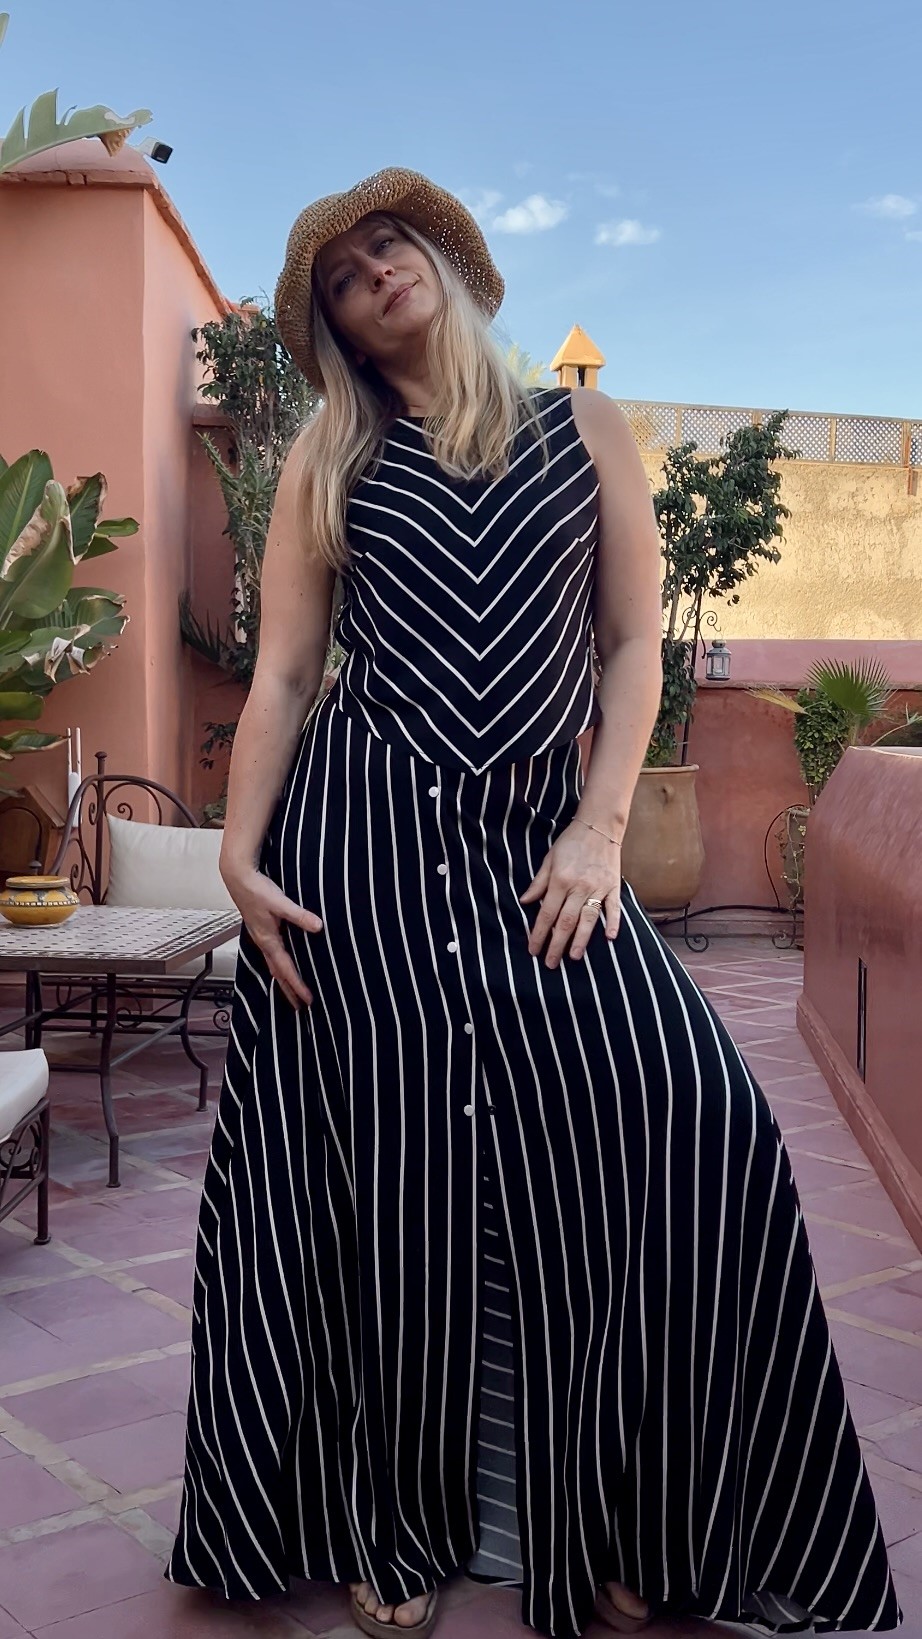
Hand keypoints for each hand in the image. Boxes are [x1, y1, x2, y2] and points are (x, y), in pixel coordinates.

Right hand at [221, 864, 322, 1010]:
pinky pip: (271, 954)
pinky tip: (284, 962)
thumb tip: (318, 927)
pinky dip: (278, 965)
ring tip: (292, 991)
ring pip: (273, 964)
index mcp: (268, 940)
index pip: (285, 969)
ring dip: (283, 979)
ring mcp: (261, 936)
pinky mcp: (261, 929)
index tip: (307, 1000)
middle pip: (277, 973)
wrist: (237, 876)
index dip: (297, 985)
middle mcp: (263, 942)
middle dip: (288, 990)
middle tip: (300, 1006)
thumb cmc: (256, 889)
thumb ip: (299, 915)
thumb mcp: (280, 902)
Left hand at [519, 821, 620, 967]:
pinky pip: (614, 907)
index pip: (546, 913)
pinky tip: (609, 938)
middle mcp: (578, 887)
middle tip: (550, 963)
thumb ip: (538, 883)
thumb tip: (524, 902)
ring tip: (573, 957)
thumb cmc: (570, 842)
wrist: (599, 825)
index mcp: (560, 881)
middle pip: (565, 922)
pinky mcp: (613, 886)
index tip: (533, 950)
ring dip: (580, 940)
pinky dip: (613, 922)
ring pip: (588, 919)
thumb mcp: (549, 859)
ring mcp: (598, 887)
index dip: (538, 934)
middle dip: (556, 945)